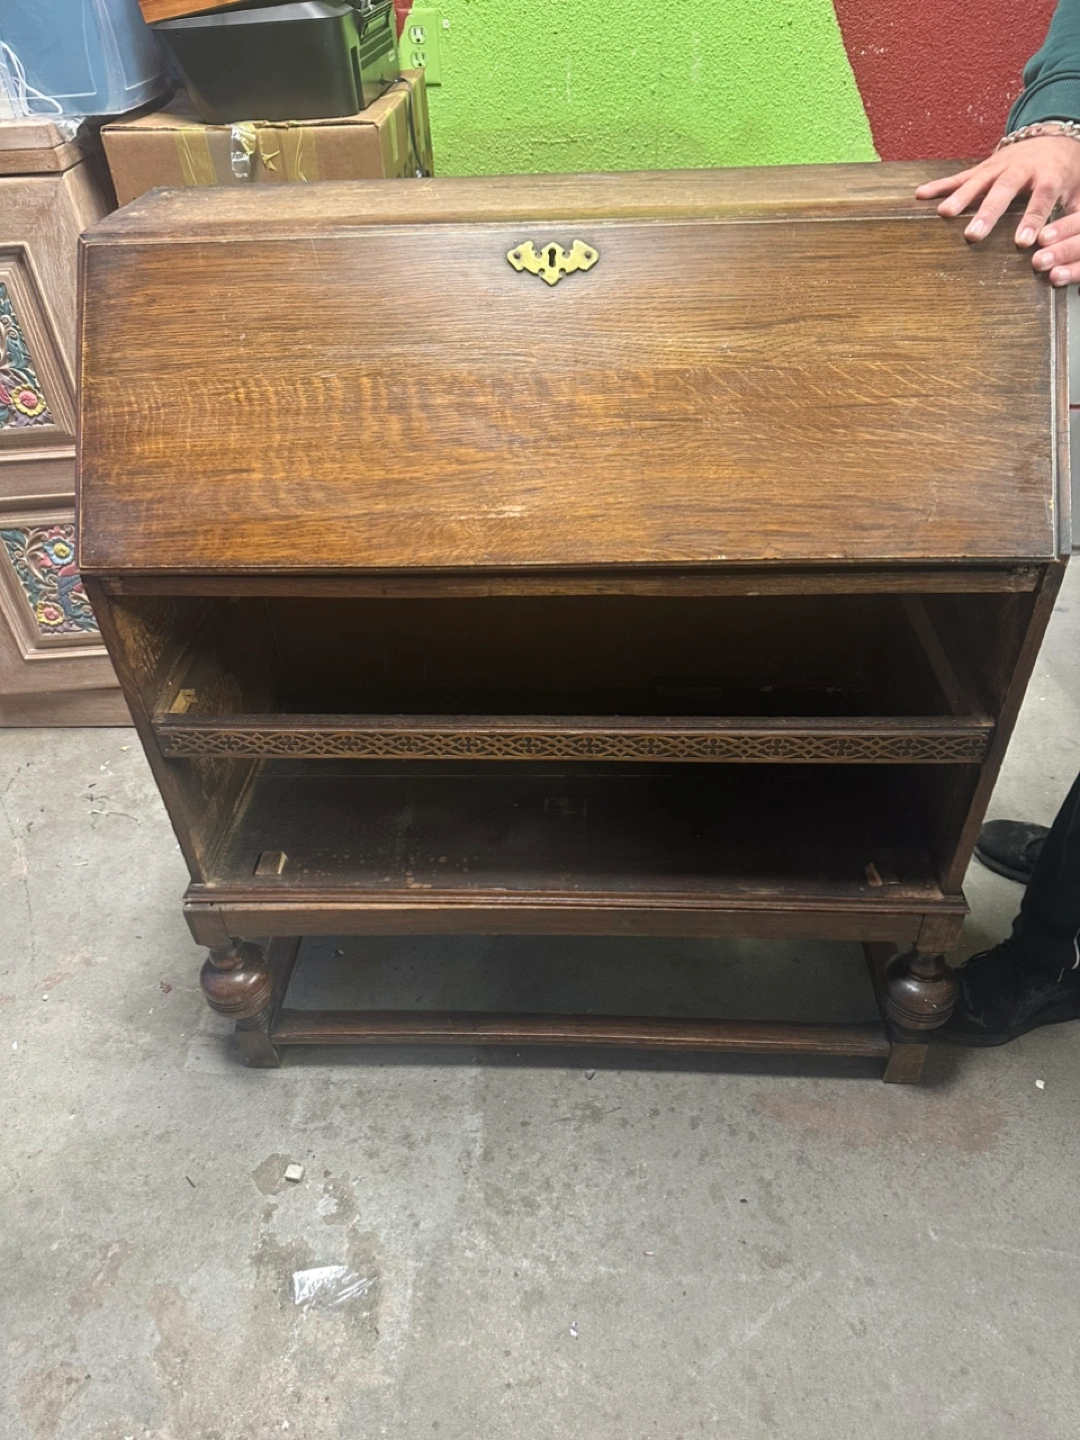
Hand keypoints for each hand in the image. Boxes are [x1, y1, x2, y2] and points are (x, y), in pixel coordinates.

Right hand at [915, 135, 1079, 283]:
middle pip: (1004, 189)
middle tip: (974, 235)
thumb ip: (1076, 215)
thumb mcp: (1079, 191)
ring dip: (960, 198)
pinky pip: (960, 177)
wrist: (1053, 137)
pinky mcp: (983, 168)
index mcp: (1049, 174)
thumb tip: (1074, 243)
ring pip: (979, 181)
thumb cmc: (1067, 172)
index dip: (1032, 219)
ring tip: (944, 215)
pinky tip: (921, 195)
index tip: (1023, 241)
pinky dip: (940, 186)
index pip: (1041, 197)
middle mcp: (1022, 168)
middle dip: (988, 212)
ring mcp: (999, 166)